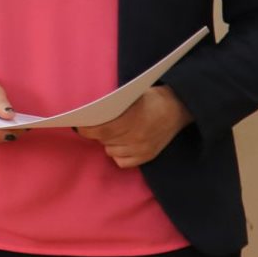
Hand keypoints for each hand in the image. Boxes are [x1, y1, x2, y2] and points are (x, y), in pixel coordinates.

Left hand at [76, 86, 192, 168]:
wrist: (179, 107)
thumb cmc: (152, 98)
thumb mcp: (132, 94)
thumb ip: (113, 105)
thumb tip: (90, 112)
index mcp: (133, 119)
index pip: (102, 130)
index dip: (87, 129)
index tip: (79, 125)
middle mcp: (138, 137)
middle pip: (105, 140)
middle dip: (96, 133)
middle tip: (94, 125)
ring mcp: (143, 149)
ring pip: (111, 151)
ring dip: (108, 142)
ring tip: (113, 132)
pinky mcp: (147, 156)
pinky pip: (122, 162)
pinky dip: (118, 153)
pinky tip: (121, 143)